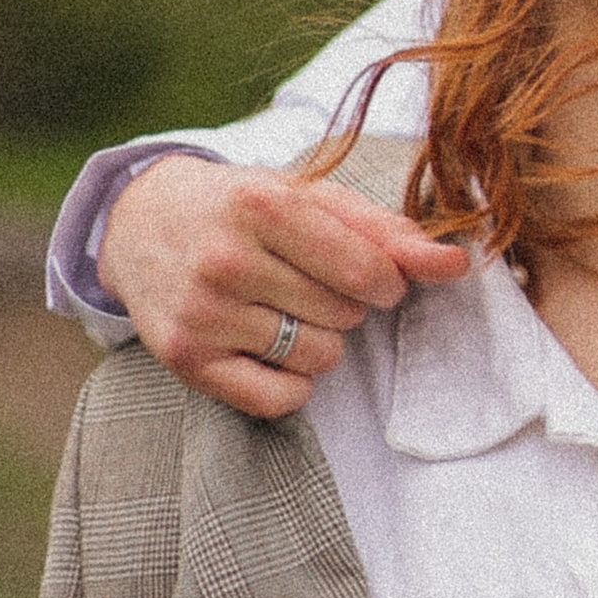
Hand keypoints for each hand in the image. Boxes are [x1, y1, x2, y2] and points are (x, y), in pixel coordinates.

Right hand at [96, 156, 468, 417]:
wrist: (139, 222)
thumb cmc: (242, 207)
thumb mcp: (309, 197)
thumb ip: (386, 231)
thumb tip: (458, 262)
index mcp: (262, 205)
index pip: (364, 270)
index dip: (385, 281)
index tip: (372, 275)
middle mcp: (226, 259)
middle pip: (343, 315)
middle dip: (342, 304)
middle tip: (302, 280)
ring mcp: (202, 313)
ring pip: (318, 358)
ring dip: (317, 340)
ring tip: (281, 308)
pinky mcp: (186, 359)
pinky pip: (279, 400)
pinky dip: (290, 384)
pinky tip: (268, 349)